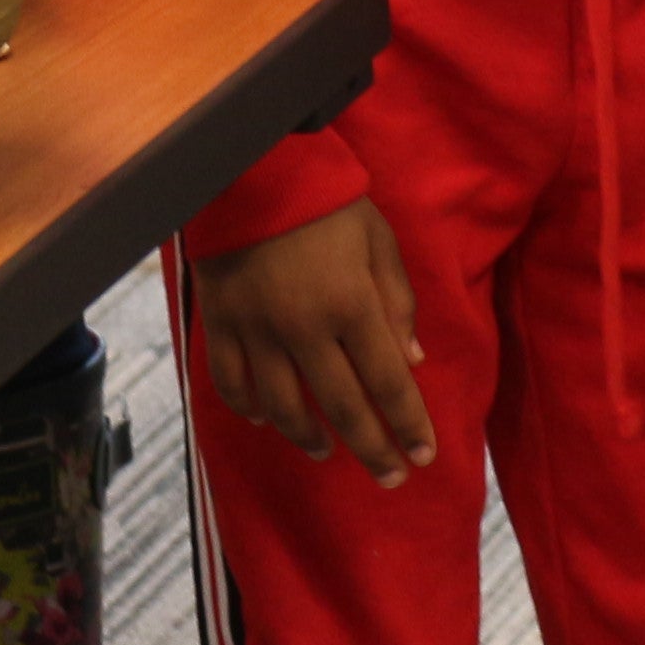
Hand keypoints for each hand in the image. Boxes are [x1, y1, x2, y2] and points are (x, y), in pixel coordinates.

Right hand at [188, 200, 438, 482]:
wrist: (252, 166)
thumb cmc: (327, 201)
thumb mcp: (377, 240)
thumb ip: (397, 302)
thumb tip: (412, 360)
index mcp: (351, 303)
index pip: (388, 381)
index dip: (408, 424)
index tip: (424, 455)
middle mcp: (304, 327)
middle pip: (342, 406)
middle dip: (372, 449)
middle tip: (391, 477)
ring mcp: (257, 328)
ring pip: (283, 405)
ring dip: (309, 437)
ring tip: (327, 451)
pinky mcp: (220, 322)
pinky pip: (230, 381)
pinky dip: (248, 408)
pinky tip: (267, 419)